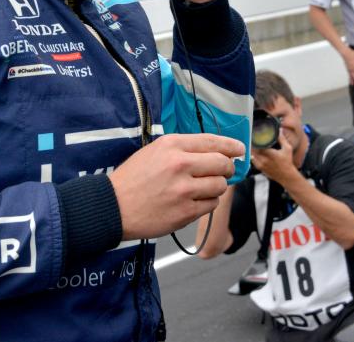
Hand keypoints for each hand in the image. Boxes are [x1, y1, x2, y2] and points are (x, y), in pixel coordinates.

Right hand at [108, 133, 242, 239]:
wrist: (113, 206)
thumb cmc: (133, 178)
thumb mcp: (154, 151)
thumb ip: (184, 150)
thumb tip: (216, 153)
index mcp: (172, 145)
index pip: (212, 141)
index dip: (231, 146)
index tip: (240, 149)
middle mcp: (180, 164)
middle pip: (223, 163)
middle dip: (227, 168)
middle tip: (224, 171)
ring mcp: (184, 189)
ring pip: (220, 185)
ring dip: (216, 187)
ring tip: (201, 188)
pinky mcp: (185, 211)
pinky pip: (211, 204)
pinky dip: (207, 202)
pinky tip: (193, 201)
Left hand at [250, 133, 297, 184]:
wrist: (286, 176)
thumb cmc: (287, 162)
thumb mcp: (287, 149)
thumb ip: (282, 139)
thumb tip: (279, 130)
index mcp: (270, 154)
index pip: (257, 145)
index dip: (255, 139)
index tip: (255, 135)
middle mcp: (264, 160)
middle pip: (253, 149)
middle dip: (252, 143)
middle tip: (253, 138)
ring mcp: (261, 165)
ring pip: (251, 154)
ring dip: (251, 149)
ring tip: (253, 144)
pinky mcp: (260, 168)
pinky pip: (252, 160)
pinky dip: (252, 155)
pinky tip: (254, 151)